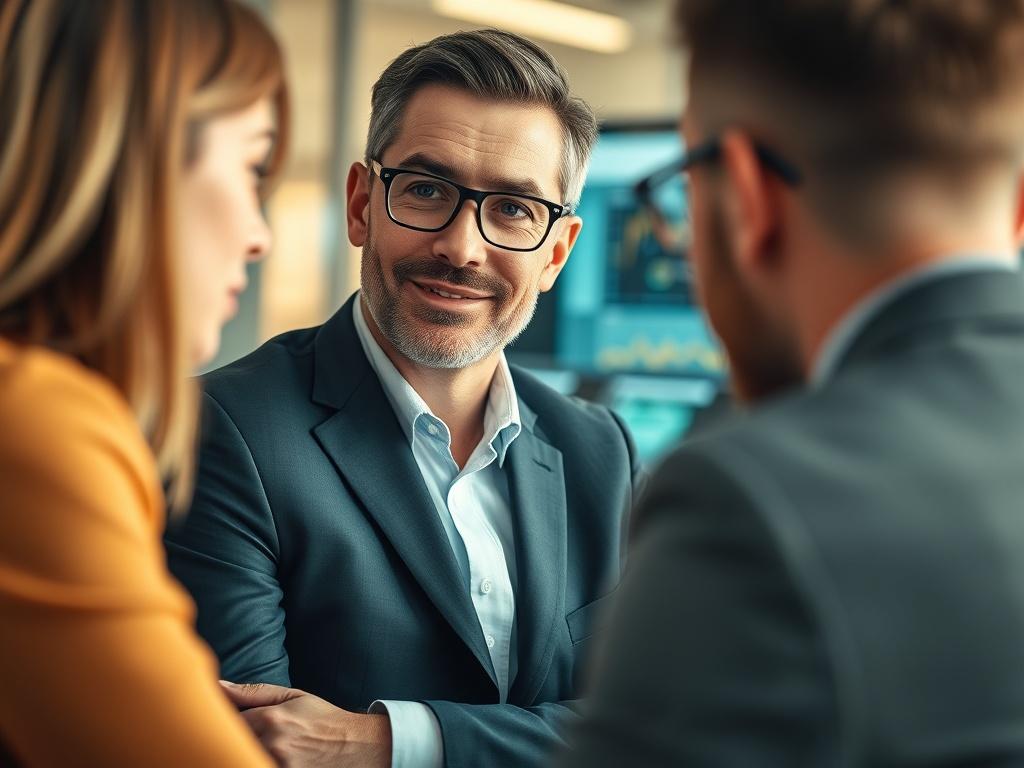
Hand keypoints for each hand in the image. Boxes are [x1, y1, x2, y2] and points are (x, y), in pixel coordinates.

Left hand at [221, 680, 391, 767]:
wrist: (355, 745)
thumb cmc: (322, 719)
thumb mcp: (292, 697)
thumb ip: (252, 692)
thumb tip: (218, 686)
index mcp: (271, 718)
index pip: (226, 722)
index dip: (224, 723)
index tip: (228, 722)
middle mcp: (272, 744)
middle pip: (231, 744)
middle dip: (234, 740)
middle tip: (255, 734)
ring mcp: (278, 765)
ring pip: (242, 758)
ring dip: (245, 752)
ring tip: (266, 743)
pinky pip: (257, 766)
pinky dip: (257, 761)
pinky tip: (274, 754)